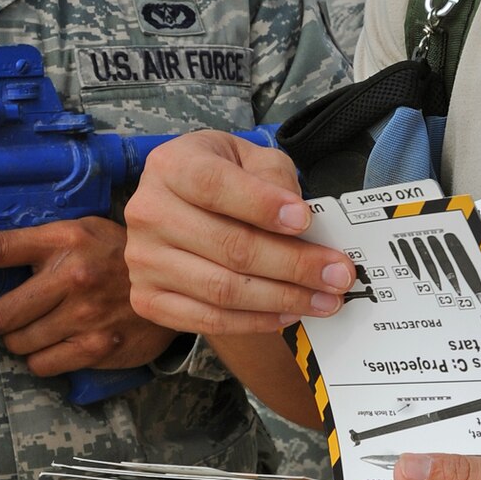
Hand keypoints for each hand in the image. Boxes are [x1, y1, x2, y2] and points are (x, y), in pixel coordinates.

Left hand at [0, 216, 173, 377]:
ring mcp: (85, 315)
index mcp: (62, 241)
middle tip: (16, 312)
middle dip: (0, 318)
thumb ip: (38, 248)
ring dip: (22, 339)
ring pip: (18, 343)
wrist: (178, 281)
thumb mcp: (80, 234)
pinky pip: (42, 364)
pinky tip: (61, 342)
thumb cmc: (118, 256)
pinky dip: (43, 358)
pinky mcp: (97, 346)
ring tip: (45, 326)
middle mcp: (71, 276)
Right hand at [124, 131, 354, 334]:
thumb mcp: (250, 158)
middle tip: (338, 274)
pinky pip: (208, 320)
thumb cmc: (222, 178)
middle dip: (294, 264)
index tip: (305, 220)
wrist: (180, 207)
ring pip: (222, 290)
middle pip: (228, 246)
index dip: (262, 205)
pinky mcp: (148, 299)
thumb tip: (301, 222)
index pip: (215, 186)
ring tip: (325, 300)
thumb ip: (274, 177)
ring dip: (283, 299)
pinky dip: (255, 321)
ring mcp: (143, 260)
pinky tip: (289, 313)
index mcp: (171, 166)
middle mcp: (148, 212)